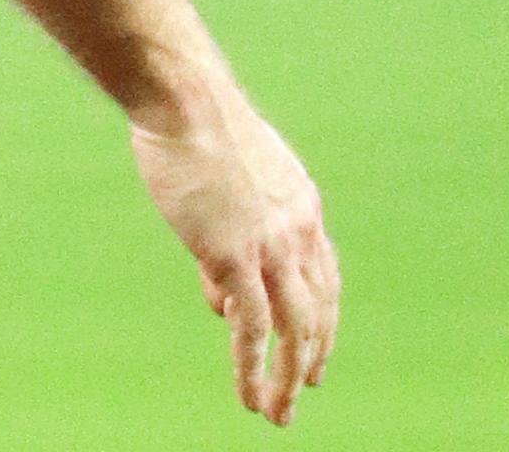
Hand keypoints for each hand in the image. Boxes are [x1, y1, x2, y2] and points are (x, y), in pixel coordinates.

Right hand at [131, 96, 339, 423]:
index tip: (315, 345)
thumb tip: (219, 292)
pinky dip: (255, 369)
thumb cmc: (191, 120)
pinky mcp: (235, 255)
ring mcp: (270, 245)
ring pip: (296, 330)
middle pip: (319, 309)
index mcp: (300, 204)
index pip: (324, 275)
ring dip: (290, 378)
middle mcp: (299, 230)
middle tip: (307, 390)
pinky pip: (253, 328)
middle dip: (314, 356)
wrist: (185, 96)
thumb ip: (229, 236)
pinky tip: (251, 396)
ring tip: (279, 412)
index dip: (322, 315)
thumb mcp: (224, 179)